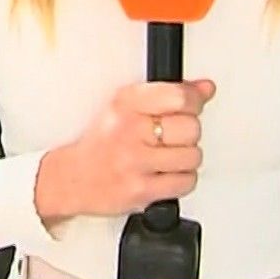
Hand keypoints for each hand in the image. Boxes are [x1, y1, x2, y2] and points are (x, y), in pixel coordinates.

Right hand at [35, 81, 212, 220]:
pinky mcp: (140, 190)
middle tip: (173, 138)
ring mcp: (134, 162)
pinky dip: (182, 180)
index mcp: (126, 103)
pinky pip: (185, 182)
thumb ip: (170, 94)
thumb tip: (206, 88)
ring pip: (192, 157)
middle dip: (188, 134)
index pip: (179, 96)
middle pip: (191, 128)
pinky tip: (166, 174)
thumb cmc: (103, 142)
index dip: (194, 102)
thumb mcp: (128, 107)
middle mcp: (129, 130)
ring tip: (168, 157)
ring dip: (186, 159)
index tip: (191, 107)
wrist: (73, 178)